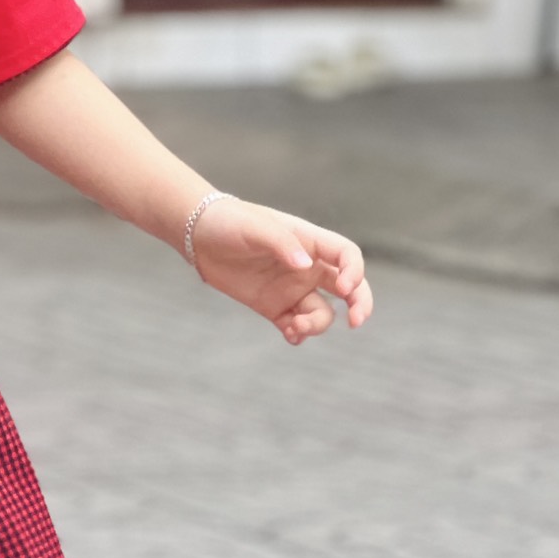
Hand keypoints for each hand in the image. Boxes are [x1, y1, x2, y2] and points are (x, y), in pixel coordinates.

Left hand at [191, 199, 372, 345]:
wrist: (198, 236)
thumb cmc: (230, 222)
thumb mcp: (256, 227)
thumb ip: (282, 244)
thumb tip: (305, 266)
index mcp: (310, 242)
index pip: (347, 256)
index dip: (355, 272)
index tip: (345, 287)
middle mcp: (307, 267)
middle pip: (349, 287)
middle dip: (360, 304)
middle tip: (356, 322)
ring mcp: (292, 289)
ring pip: (322, 312)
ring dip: (317, 325)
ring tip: (296, 327)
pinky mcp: (274, 307)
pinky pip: (296, 326)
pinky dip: (299, 335)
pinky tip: (290, 334)